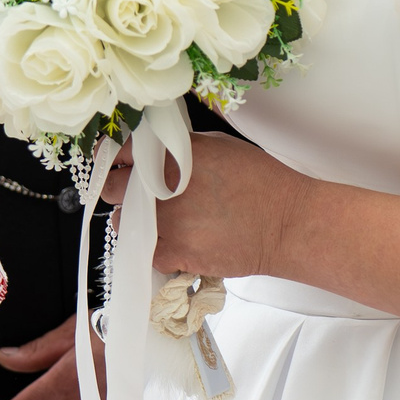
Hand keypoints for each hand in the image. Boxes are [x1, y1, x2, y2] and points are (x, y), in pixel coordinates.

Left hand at [100, 134, 302, 281]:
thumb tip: (154, 153)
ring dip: (134, 222)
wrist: (287, 223)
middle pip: (113, 188)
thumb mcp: (218, 146)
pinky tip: (173, 242)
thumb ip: (179, 149)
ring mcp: (167, 221)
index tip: (119, 165)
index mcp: (174, 155)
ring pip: (122, 223)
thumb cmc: (261, 182)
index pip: (122, 152)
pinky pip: (145, 252)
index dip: (118, 159)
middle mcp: (164, 186)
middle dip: (119, 190)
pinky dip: (154, 250)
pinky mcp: (176, 252)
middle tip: (134, 196)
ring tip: (159, 222)